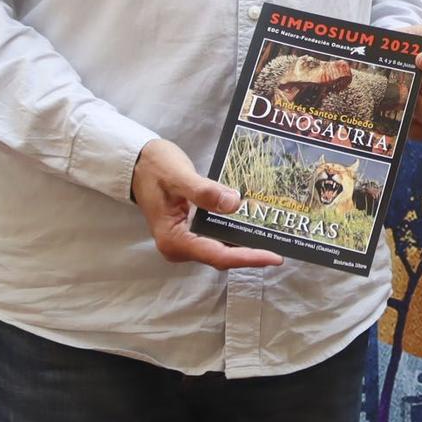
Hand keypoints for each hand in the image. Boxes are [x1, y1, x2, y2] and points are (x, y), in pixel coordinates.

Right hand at [131, 137, 283, 269]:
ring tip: (275, 235)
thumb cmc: (154, 168)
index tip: (274, 256)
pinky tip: (254, 223)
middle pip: (223, 256)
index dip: (248, 257)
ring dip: (246, 242)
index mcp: (174, 240)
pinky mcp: (191, 231)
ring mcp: (186, 240)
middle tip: (284, 244)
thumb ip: (204, 192)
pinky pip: (218, 236)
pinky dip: (236, 232)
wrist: (138, 163)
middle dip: (252, 251)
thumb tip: (234, 203)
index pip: (218, 256)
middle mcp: (180, 247)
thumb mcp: (179, 176)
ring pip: (222, 248)